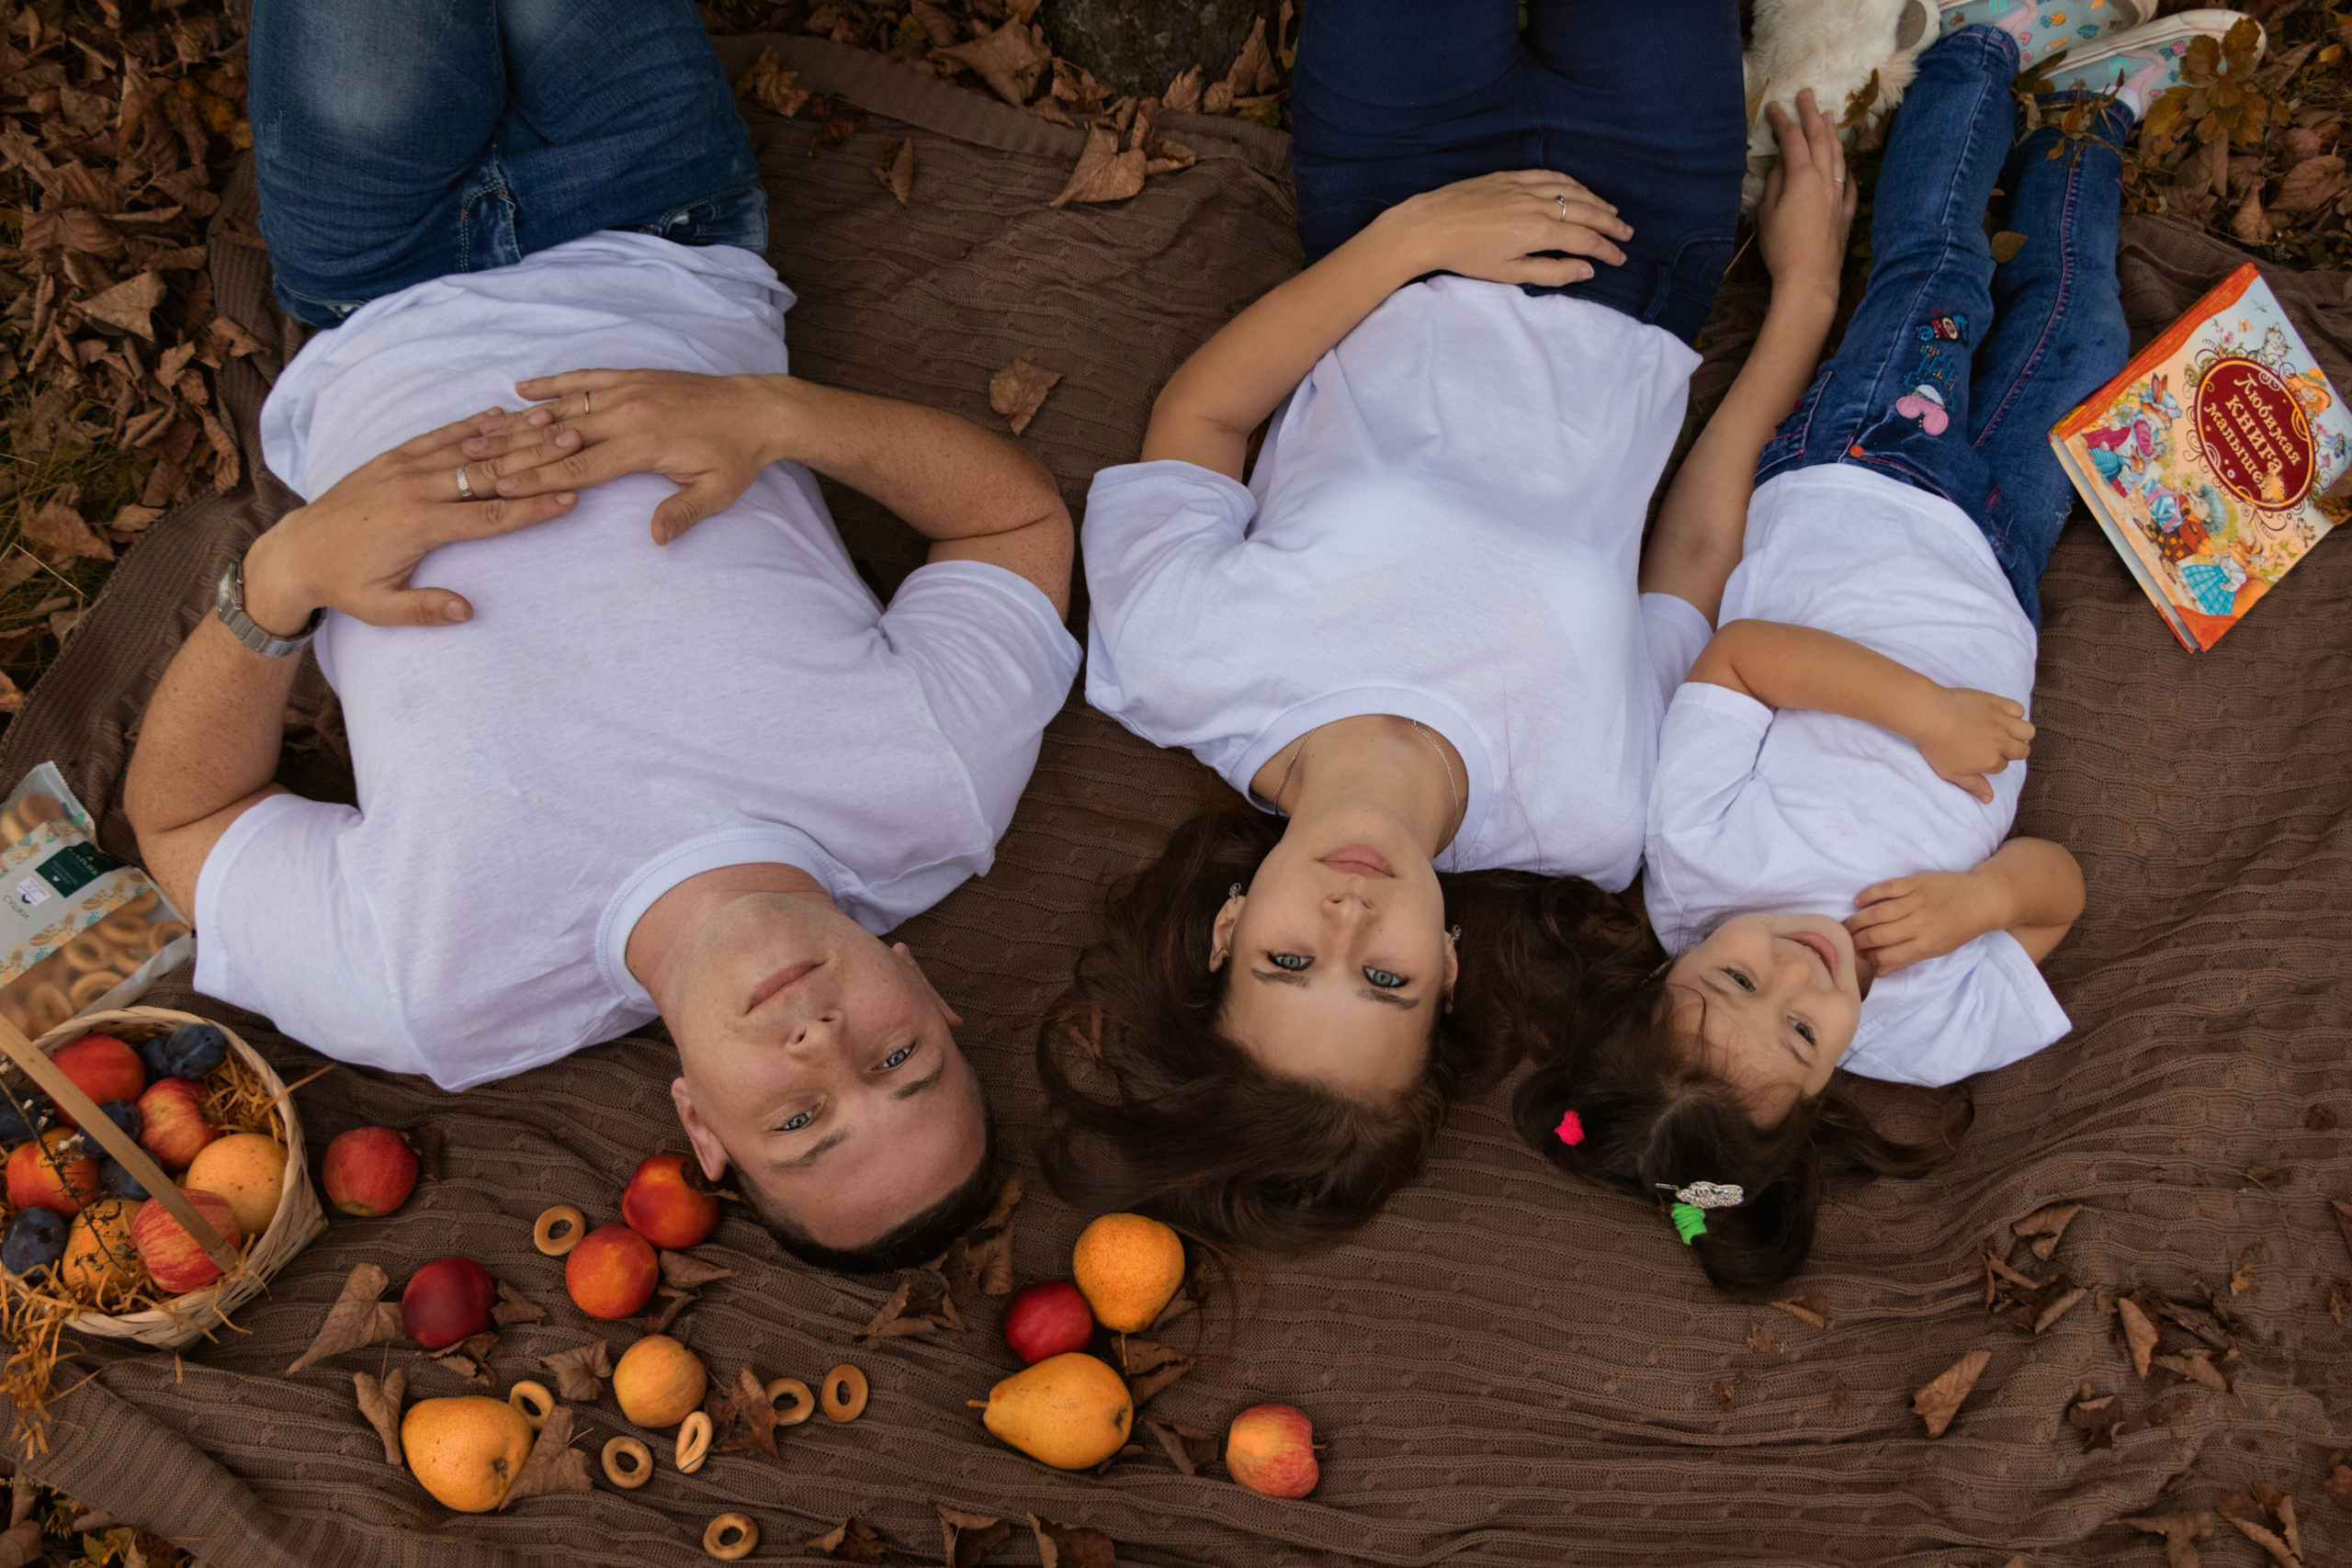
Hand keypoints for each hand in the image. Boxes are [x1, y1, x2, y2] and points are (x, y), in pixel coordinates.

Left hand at [242, 411, 576, 630]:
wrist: (294, 551)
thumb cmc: (342, 583)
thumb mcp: (379, 608)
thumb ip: (425, 609)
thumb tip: (468, 610)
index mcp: (418, 525)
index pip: (488, 517)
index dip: (532, 509)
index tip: (569, 498)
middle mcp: (413, 489)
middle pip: (487, 472)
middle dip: (534, 459)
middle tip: (574, 445)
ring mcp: (401, 468)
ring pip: (466, 447)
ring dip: (510, 434)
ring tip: (549, 422)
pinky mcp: (391, 458)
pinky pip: (437, 437)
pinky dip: (469, 424)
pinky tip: (498, 413)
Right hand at [459, 368, 788, 543]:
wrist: (758, 408)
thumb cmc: (737, 456)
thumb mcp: (717, 492)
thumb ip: (683, 513)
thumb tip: (656, 538)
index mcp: (642, 444)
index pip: (578, 467)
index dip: (537, 479)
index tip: (501, 488)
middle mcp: (627, 412)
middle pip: (559, 437)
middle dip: (514, 450)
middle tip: (470, 459)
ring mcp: (627, 389)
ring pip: (564, 405)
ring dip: (522, 418)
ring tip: (482, 428)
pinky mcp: (632, 376)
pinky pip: (584, 376)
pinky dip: (551, 382)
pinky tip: (521, 387)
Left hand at [1368, 169, 1633, 288]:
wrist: (1428, 226)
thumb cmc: (1466, 255)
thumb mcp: (1510, 273)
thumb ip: (1552, 272)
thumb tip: (1586, 270)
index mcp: (1540, 230)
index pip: (1586, 239)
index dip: (1607, 250)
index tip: (1620, 259)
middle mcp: (1538, 203)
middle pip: (1586, 211)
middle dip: (1610, 224)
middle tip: (1627, 234)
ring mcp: (1524, 186)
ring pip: (1571, 190)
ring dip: (1596, 201)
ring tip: (1611, 211)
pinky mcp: (1509, 177)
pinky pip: (1550, 175)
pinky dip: (1571, 183)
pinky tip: (1578, 188)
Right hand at [1757, 90, 1857, 308]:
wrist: (1809, 279)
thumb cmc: (1780, 248)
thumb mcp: (1767, 213)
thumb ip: (1775, 183)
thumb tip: (1782, 163)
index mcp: (1803, 177)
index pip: (1793, 140)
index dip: (1783, 120)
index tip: (1774, 105)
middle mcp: (1825, 180)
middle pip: (1820, 139)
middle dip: (1812, 115)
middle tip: (1806, 95)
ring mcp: (1839, 195)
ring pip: (1838, 156)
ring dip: (1832, 133)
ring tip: (1829, 115)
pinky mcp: (1846, 213)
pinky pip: (1849, 182)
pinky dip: (1845, 167)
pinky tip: (1843, 163)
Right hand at [1845, 870, 2008, 972]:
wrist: (1983, 899)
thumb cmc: (1960, 928)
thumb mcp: (1938, 949)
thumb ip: (1908, 958)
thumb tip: (1880, 971)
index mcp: (1926, 944)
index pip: (1887, 955)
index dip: (1868, 957)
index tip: (1859, 955)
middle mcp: (1919, 924)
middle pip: (1878, 935)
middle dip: (1856, 940)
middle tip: (1845, 940)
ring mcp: (1917, 901)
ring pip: (1877, 913)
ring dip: (1857, 920)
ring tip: (1846, 925)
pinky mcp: (1915, 882)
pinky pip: (1885, 889)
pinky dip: (1869, 895)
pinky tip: (1858, 902)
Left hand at [1907, 685, 2033, 803]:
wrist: (1929, 715)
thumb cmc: (1936, 746)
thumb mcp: (1951, 773)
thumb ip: (1973, 785)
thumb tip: (1989, 799)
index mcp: (1990, 761)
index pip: (2003, 765)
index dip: (1993, 762)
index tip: (1981, 756)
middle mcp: (2000, 742)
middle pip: (2022, 750)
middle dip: (2013, 751)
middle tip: (1998, 746)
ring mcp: (2000, 722)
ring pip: (2028, 731)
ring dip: (2020, 734)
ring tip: (2006, 733)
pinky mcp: (1996, 703)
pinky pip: (2018, 709)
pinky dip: (2015, 713)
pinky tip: (2002, 716)